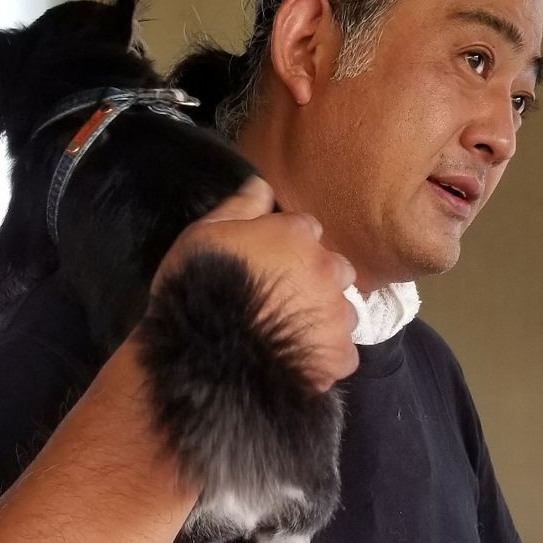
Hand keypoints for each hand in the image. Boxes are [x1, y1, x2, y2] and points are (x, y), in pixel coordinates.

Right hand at [152, 175, 358, 391]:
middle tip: (284, 299)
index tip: (271, 262)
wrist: (205, 358)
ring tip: (293, 333)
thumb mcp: (205, 235)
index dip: (289, 247)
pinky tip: (301, 359)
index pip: (308, 230)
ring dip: (325, 317)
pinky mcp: (339, 356)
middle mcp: (327, 270)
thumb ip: (240, 207)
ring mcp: (337, 314)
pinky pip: (344, 352)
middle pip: (335, 269)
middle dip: (316, 279)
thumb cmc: (198, 288)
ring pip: (343, 310)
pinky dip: (327, 355)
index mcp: (297, 235)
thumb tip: (262, 183)